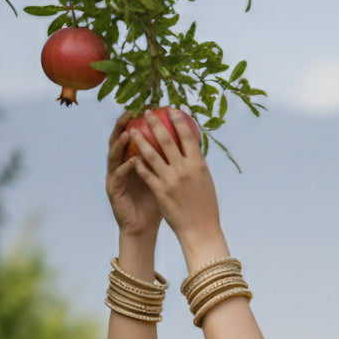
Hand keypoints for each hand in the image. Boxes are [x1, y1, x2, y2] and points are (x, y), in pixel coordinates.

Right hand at [106, 109, 162, 235]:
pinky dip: (126, 167)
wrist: (144, 227)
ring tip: (128, 132)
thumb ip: (170, 160)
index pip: (134, 135)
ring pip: (114, 155)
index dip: (138, 122)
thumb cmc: (157, 203)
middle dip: (123, 125)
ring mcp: (115, 176)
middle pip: (119, 139)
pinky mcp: (113, 190)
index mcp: (133, 160)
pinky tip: (133, 160)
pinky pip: (119, 175)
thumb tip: (192, 142)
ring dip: (120, 143)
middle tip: (132, 112)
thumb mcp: (165, 178)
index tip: (147, 107)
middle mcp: (121, 164)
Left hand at [126, 110, 223, 257]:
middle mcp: (184, 168)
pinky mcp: (159, 191)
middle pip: (166, 140)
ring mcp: (170, 179)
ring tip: (132, 130)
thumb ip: (197, 164)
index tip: (172, 109)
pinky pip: (146, 173)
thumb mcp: (206, 180)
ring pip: (151, 154)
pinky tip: (132, 155)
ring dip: (140, 140)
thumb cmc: (206, 206)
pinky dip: (139, 162)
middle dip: (155, 123)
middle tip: (148, 112)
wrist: (200, 229)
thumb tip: (193, 148)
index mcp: (198, 164)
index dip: (179, 120)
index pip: (187, 135)